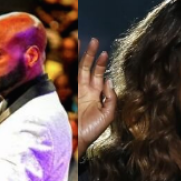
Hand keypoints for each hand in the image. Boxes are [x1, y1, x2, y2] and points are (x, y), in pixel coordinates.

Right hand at [78, 38, 116, 156]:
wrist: (78, 141)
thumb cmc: (93, 131)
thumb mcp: (108, 114)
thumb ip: (111, 98)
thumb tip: (108, 81)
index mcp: (96, 96)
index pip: (98, 75)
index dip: (101, 64)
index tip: (104, 52)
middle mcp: (87, 91)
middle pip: (89, 69)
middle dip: (91, 55)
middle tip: (94, 40)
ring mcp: (77, 92)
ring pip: (79, 70)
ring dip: (83, 57)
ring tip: (84, 42)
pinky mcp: (70, 95)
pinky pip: (72, 79)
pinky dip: (74, 68)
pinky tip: (75, 57)